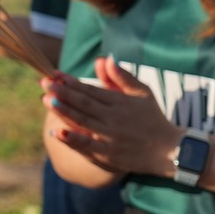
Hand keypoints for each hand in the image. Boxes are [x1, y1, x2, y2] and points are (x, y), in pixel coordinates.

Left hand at [42, 59, 178, 176]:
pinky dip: (72, 139)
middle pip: (84, 104)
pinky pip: (88, 146)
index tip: (55, 74)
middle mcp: (114, 118)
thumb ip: (122, 77)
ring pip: (83, 122)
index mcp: (120, 102)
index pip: (91, 90)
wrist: (171, 151)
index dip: (72, 82)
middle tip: (44, 84)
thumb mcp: (142, 93)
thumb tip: (104, 58)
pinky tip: (57, 133)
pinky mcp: (110, 154)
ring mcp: (111, 137)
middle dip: (62, 93)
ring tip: (46, 101)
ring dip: (64, 112)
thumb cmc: (154, 119)